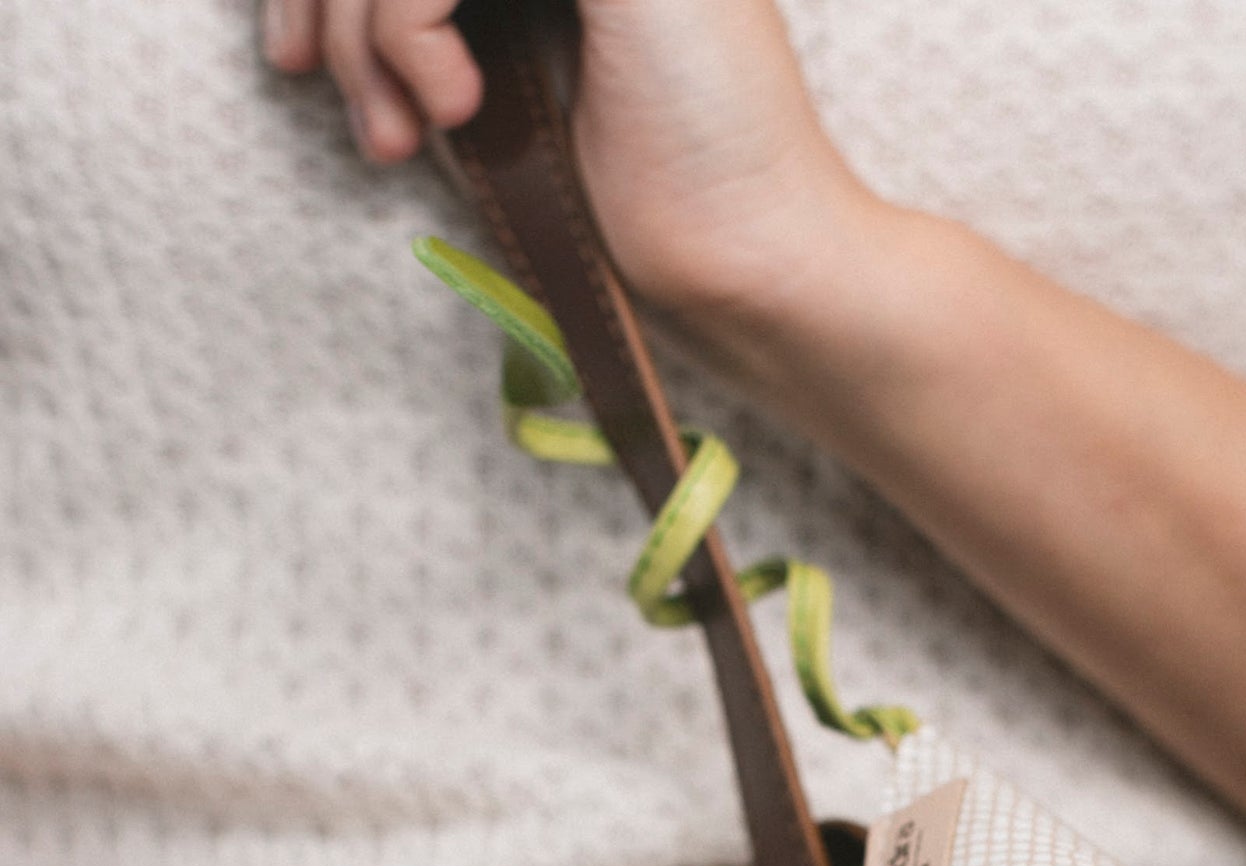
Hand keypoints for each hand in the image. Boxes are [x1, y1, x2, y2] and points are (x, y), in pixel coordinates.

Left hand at [262, 0, 882, 325]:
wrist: (752, 261)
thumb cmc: (646, 212)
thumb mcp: (501, 95)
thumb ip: (428, 23)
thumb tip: (319, 4)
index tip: (294, 55)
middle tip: (316, 83)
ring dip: (363, 26)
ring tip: (401, 131)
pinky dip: (408, 22)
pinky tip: (454, 108)